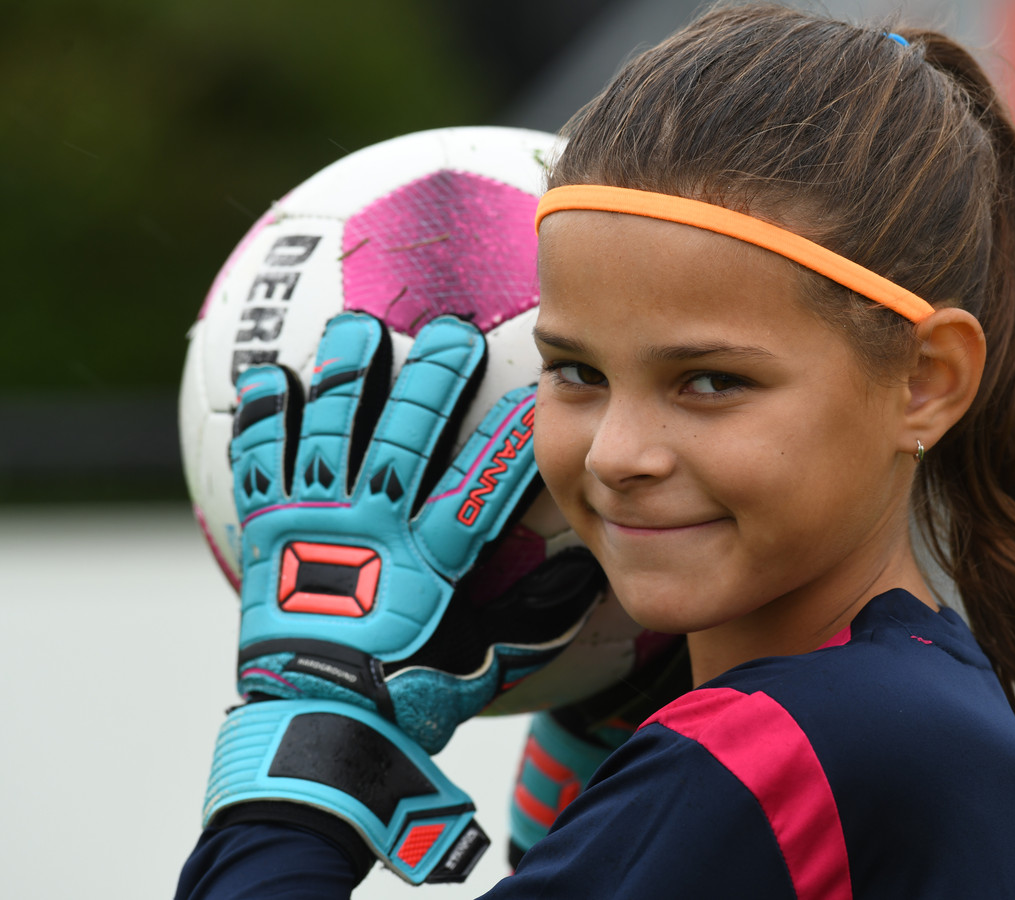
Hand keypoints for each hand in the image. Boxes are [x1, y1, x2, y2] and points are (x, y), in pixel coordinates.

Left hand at [204, 312, 601, 883]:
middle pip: (406, 436)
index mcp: (432, 559)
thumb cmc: (409, 694)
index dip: (509, 435)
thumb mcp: (485, 661)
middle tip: (448, 329)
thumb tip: (588, 574)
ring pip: (331, 432)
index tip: (532, 390)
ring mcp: (316, 525)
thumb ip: (535, 615)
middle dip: (432, 378)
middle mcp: (374, 527)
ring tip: (356, 328)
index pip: (481, 482)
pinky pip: (262, 465)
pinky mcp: (266, 532)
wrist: (317, 726)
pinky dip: (264, 420)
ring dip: (345, 376)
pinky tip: (269, 377)